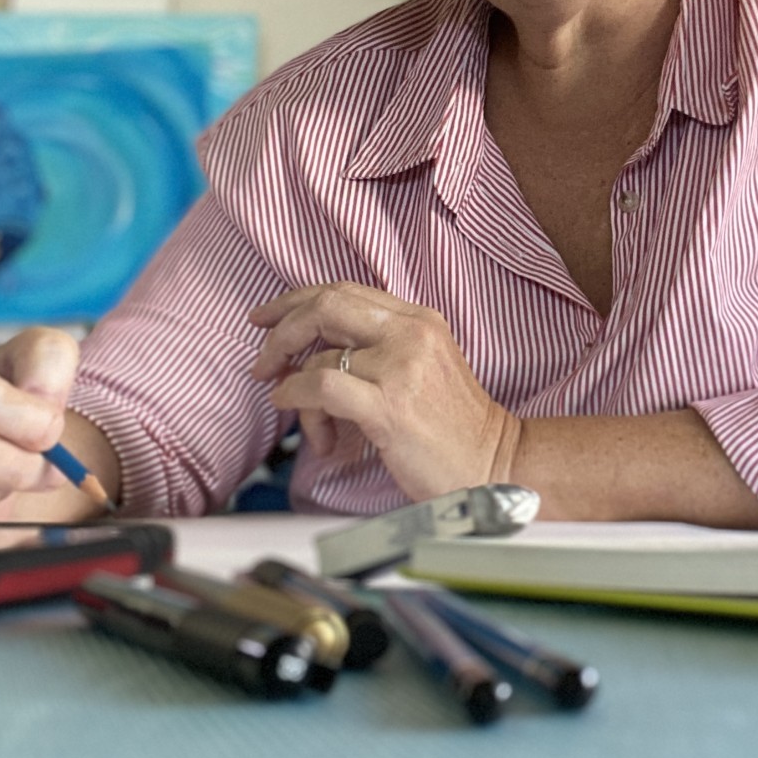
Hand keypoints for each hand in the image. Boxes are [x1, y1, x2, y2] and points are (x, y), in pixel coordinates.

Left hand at [247, 283, 519, 501]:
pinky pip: (321, 388)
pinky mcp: (389, 407)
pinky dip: (295, 399)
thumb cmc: (455, 428)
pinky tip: (299, 416)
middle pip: (325, 305)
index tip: (268, 318)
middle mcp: (411, 334)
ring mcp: (401, 368)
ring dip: (294, 388)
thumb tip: (313, 349)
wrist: (495, 466)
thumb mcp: (425, 367)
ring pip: (318, 357)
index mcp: (419, 319)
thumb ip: (380, 347)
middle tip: (262, 359)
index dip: (296, 301)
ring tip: (304, 418)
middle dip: (280, 329)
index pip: (344, 291)